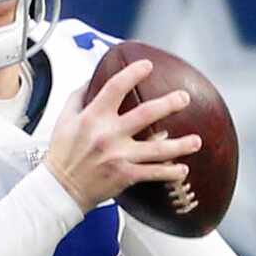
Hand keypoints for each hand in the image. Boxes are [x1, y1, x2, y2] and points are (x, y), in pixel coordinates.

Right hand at [45, 57, 199, 210]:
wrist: (60, 189)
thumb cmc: (62, 154)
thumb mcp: (64, 119)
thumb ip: (79, 96)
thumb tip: (92, 78)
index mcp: (93, 117)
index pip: (116, 87)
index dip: (134, 72)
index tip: (148, 65)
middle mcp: (108, 134)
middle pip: (146, 114)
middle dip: (169, 103)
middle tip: (184, 97)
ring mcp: (119, 156)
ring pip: (157, 148)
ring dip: (180, 144)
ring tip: (196, 141)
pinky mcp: (125, 176)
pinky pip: (153, 173)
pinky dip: (170, 172)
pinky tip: (182, 169)